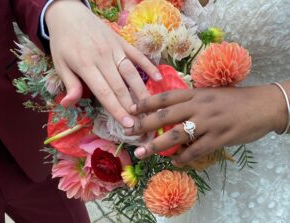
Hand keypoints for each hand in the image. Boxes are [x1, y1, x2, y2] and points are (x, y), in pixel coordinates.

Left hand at [45, 0, 161, 126]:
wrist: (68, 13)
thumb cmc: (63, 42)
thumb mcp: (59, 63)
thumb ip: (69, 84)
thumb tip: (68, 104)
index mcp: (86, 66)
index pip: (105, 92)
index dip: (116, 110)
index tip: (128, 124)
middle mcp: (103, 58)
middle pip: (120, 86)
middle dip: (131, 106)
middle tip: (142, 122)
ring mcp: (115, 49)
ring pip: (131, 73)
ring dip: (142, 91)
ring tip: (151, 107)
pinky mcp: (122, 42)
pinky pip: (137, 55)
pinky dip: (148, 66)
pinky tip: (158, 77)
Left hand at [125, 85, 287, 165]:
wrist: (263, 105)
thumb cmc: (234, 99)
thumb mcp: (210, 94)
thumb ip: (191, 100)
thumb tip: (170, 110)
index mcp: (196, 93)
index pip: (165, 97)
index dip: (146, 103)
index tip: (130, 109)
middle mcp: (199, 106)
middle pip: (166, 115)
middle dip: (144, 124)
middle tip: (128, 132)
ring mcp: (209, 122)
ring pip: (177, 135)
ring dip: (157, 146)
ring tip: (142, 153)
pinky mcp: (220, 138)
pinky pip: (196, 150)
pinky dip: (183, 158)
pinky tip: (175, 162)